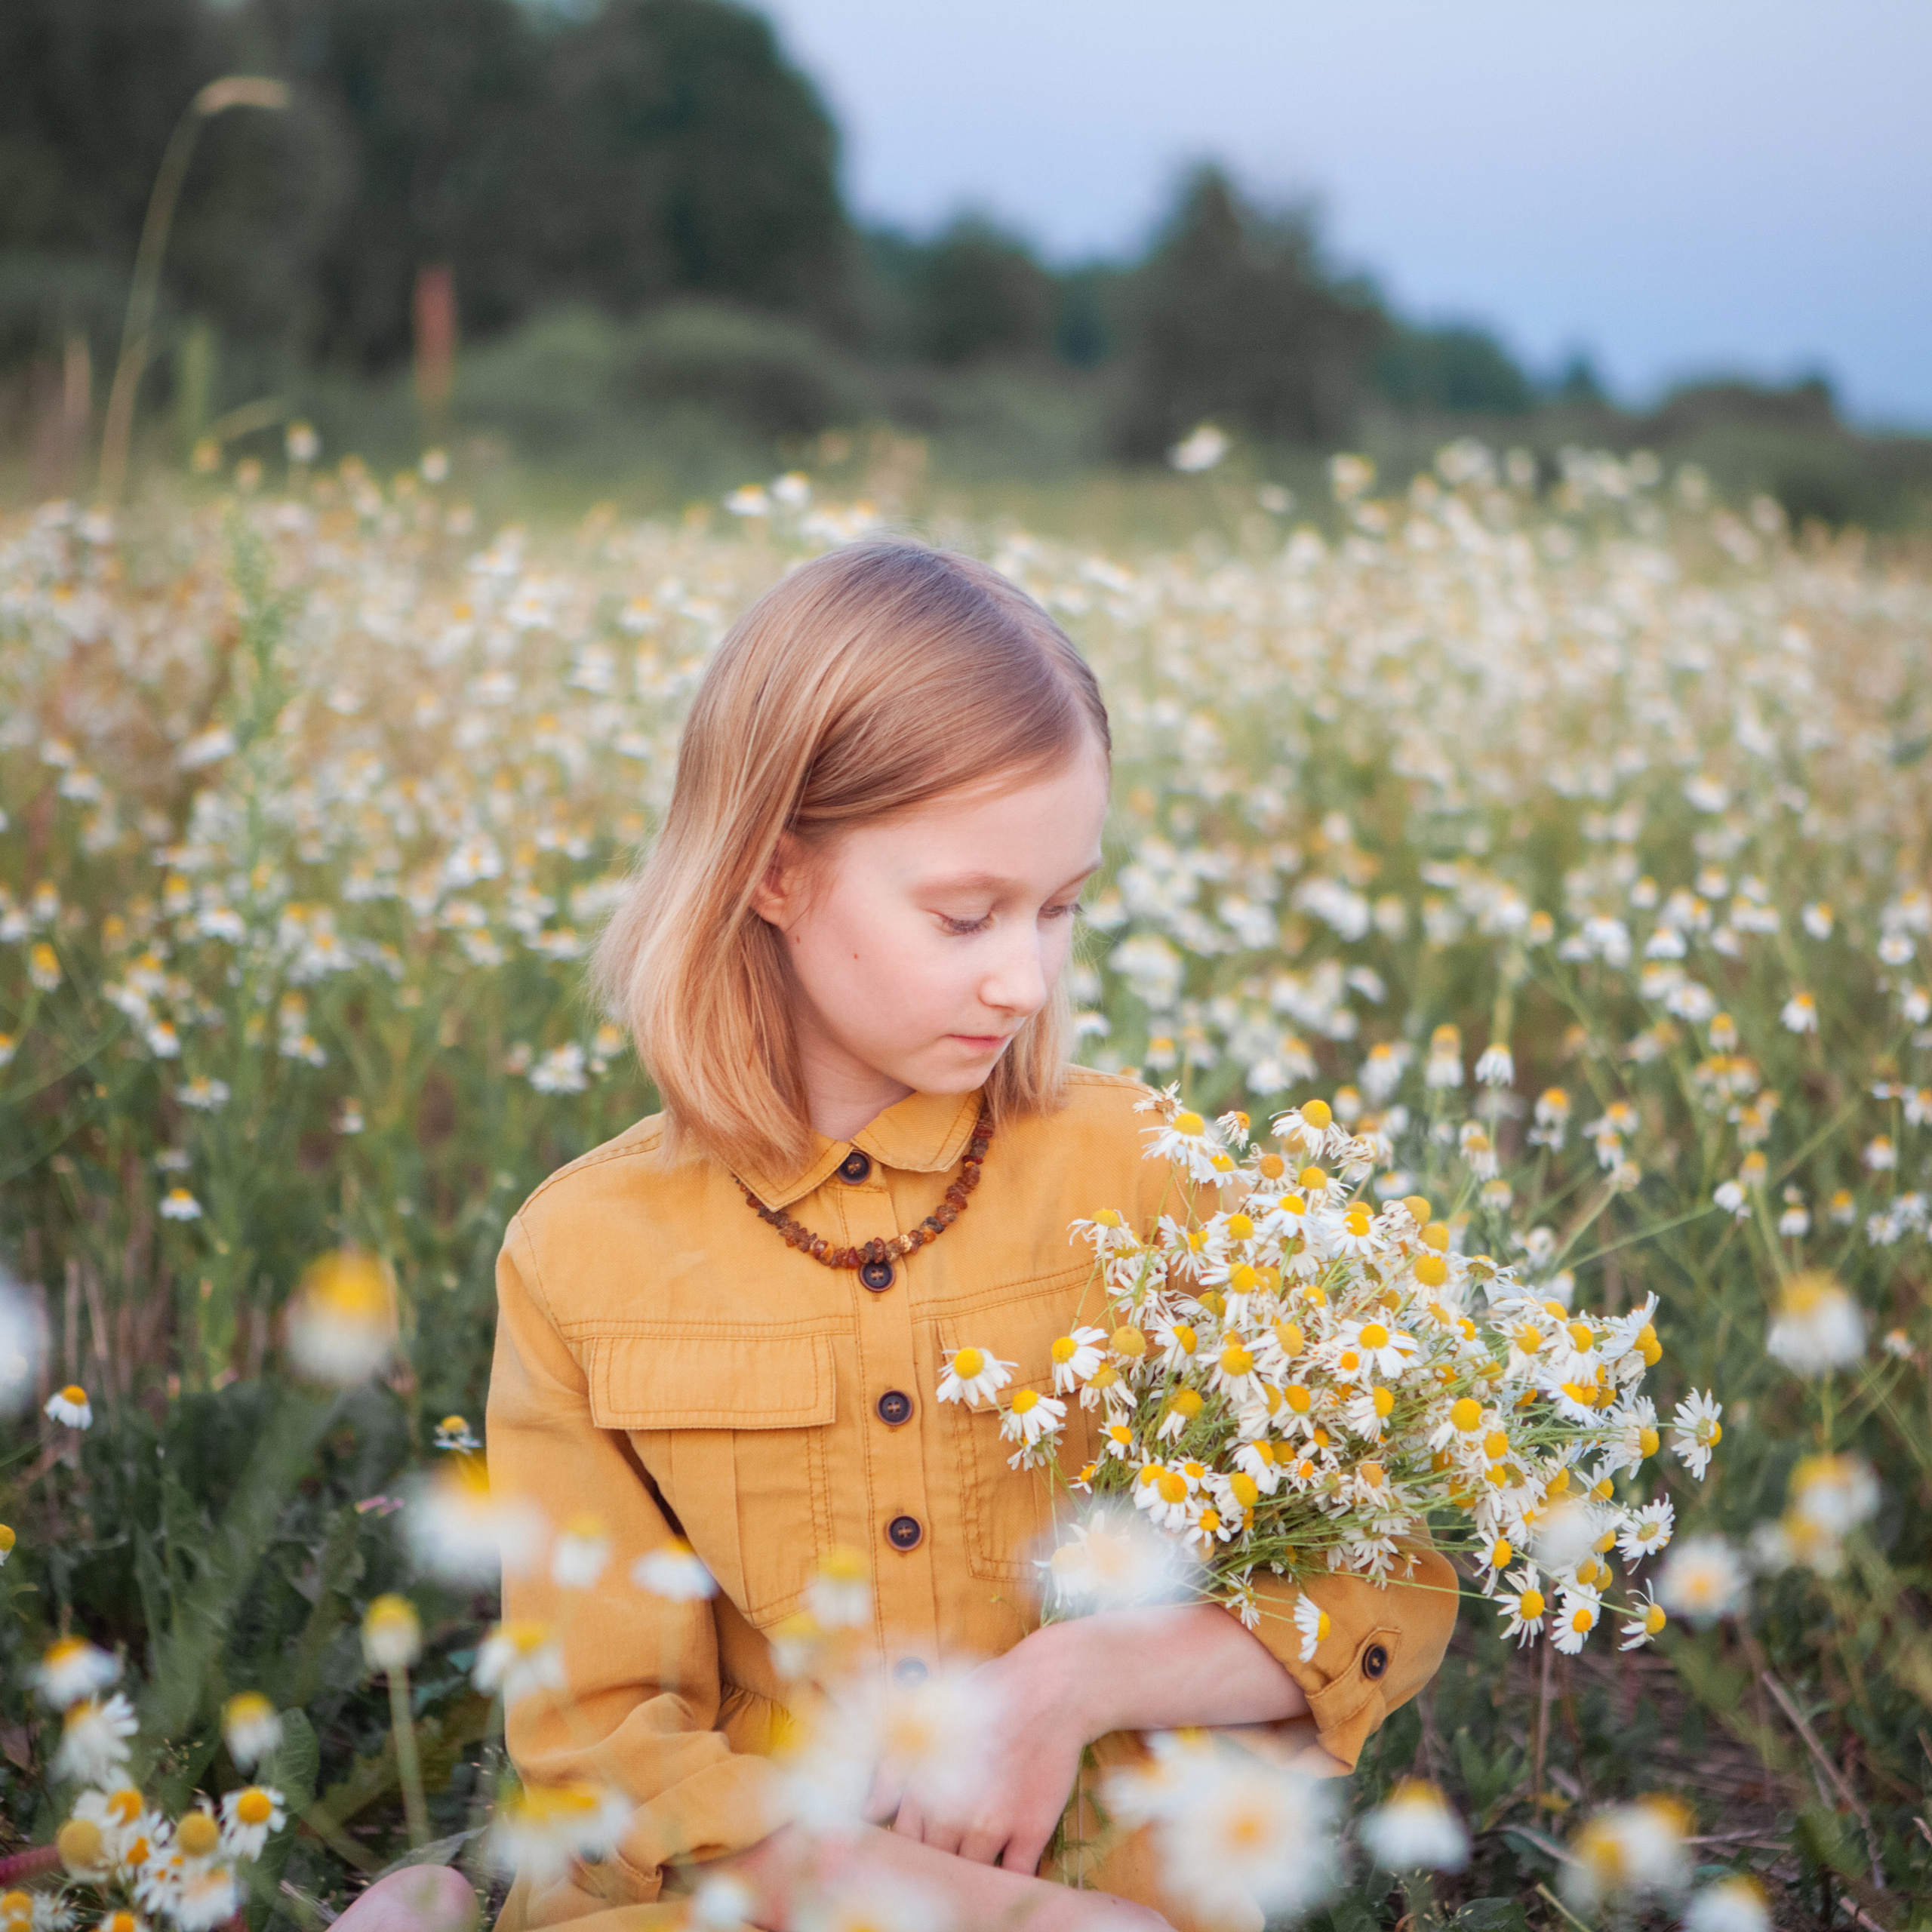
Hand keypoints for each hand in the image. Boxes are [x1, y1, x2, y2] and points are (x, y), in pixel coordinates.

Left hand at [863, 1634, 1093, 1873]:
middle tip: (948, 1848)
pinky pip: (1013, 1877)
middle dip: (938, 1863)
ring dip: (971, 1872)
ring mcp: (993, 1827)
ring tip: (975, 1856)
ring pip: (972, 1874)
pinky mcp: (1031, 1832)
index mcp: (924, 1790)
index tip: (915, 1848)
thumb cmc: (983, 1699)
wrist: (1045, 1691)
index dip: (908, 1851)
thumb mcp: (925, 1723)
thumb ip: (892, 1772)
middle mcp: (952, 1816)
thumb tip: (868, 1814)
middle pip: (937, 1864)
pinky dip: (1007, 1880)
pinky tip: (1005, 1867)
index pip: (904, 1846)